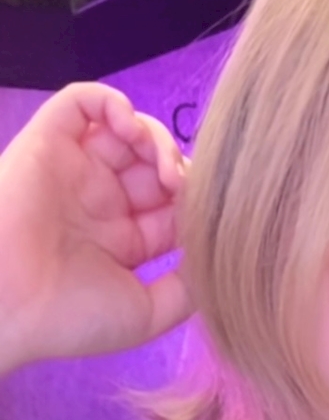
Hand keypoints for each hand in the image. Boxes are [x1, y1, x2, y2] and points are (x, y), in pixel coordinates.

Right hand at [0, 81, 193, 371]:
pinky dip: (111, 102)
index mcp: (122, 242)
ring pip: (126, 130)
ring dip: (155, 137)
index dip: (196, 201)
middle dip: (179, 168)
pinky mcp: (48, 142)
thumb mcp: (145, 314)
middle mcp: (99, 202)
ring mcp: (74, 170)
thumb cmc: (69, 317)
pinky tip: (129, 128)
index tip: (208, 213)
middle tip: (181, 186)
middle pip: (155, 164)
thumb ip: (186, 289)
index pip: (173, 205)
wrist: (5, 303)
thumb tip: (217, 260)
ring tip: (159, 164)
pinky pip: (81, 101)